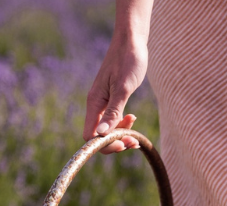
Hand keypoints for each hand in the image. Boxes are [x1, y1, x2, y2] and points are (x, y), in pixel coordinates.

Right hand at [83, 35, 147, 153]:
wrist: (132, 40)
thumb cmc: (127, 60)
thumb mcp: (122, 88)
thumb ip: (112, 112)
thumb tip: (101, 135)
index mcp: (94, 103)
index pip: (90, 136)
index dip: (104, 145)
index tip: (121, 144)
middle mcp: (96, 105)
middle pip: (99, 136)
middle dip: (115, 142)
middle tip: (133, 141)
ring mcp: (104, 103)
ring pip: (108, 129)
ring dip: (121, 135)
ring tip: (136, 135)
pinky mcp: (112, 100)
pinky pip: (114, 120)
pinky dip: (123, 125)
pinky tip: (133, 119)